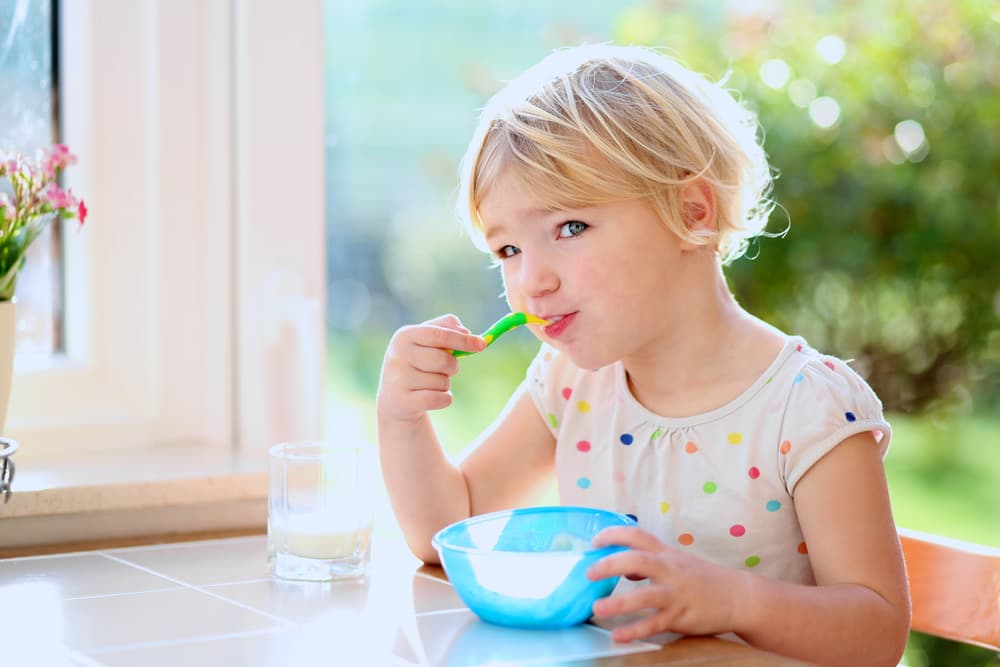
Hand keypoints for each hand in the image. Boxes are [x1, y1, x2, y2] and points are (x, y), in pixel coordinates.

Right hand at [376, 314, 485, 422]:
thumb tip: (466, 331)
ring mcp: (397, 379)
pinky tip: (431, 397)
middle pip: (444, 360)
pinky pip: (440, 399)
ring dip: (444, 384)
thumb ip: (447, 327)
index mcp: (405, 335)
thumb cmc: (418, 362)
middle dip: (453, 367)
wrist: (394, 395)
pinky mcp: (402, 401)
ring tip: (431, 383)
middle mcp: (397, 355)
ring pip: (442, 382)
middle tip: (448, 369)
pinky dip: (444, 399)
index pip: (440, 334)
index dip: (464, 340)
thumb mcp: (427, 340)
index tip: (483, 344)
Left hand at [587, 526, 746, 641]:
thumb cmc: (702, 578)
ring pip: (645, 596)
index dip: (614, 534)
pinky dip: (635, 630)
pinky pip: (655, 624)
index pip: (637, 535)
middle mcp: (670, 570)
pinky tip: (618, 636)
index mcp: (666, 554)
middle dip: (610, 564)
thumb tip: (621, 569)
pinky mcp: (682, 616)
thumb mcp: (675, 562)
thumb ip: (648, 562)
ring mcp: (676, 594)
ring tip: (597, 607)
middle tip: (588, 572)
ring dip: (619, 603)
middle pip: (637, 560)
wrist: (738, 596)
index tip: (594, 541)